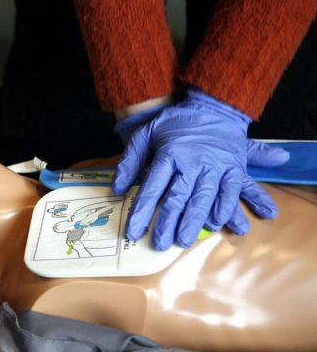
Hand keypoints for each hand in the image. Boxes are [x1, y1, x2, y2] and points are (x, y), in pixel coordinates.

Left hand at [112, 90, 286, 249]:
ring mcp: (215, 165)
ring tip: (183, 241)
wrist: (213, 107)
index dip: (141, 212)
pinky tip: (215, 223)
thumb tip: (117, 189)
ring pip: (202, 199)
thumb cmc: (174, 124)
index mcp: (168, 154)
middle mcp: (192, 162)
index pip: (151, 188)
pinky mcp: (234, 167)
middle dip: (167, 223)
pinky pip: (230, 191)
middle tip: (159, 244)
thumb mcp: (145, 134)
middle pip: (177, 198)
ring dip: (193, 222)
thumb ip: (130, 161)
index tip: (133, 232)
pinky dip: (223, 208)